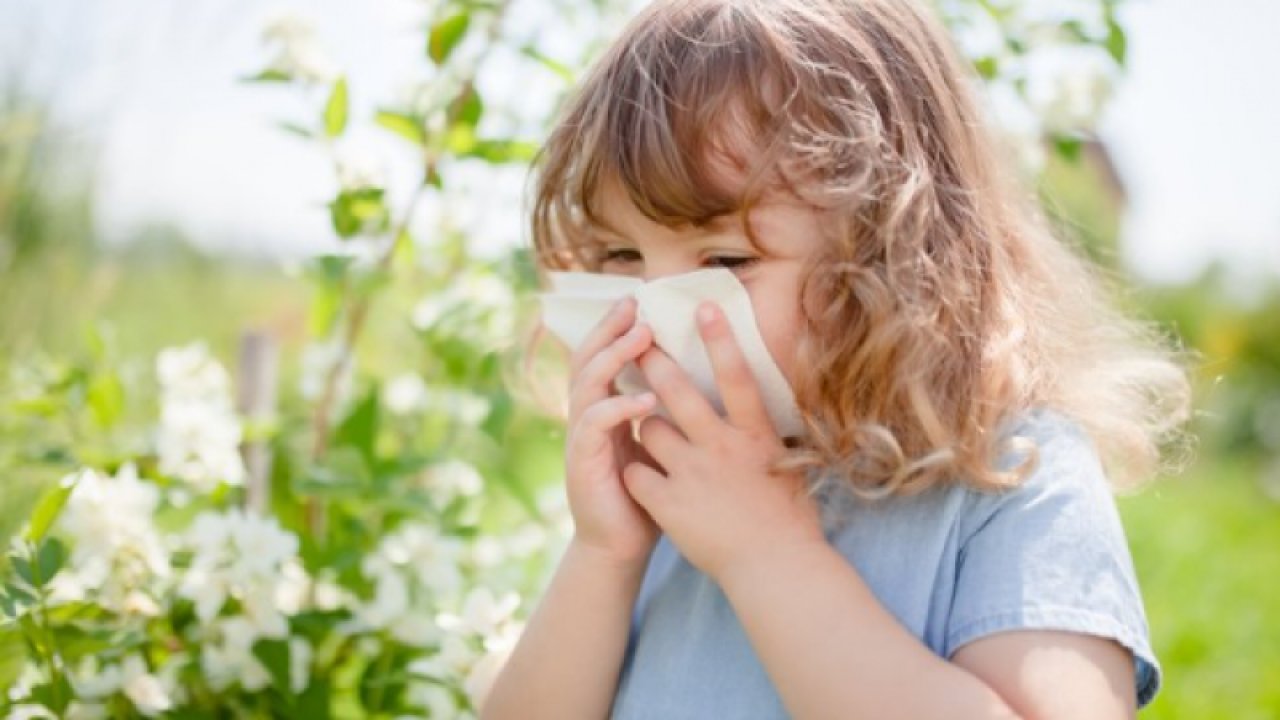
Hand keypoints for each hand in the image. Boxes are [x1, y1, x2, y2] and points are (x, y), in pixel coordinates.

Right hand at [563, 296, 662, 569]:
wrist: (621, 547)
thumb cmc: (647, 496)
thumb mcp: (659, 445)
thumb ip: (666, 413)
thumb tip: (702, 378)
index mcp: (604, 409)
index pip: (603, 356)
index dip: (616, 328)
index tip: (640, 301)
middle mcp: (586, 417)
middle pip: (587, 359)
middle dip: (609, 329)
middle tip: (633, 305)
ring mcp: (581, 439)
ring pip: (587, 384)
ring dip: (613, 357)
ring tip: (640, 337)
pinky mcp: (583, 463)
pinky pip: (594, 425)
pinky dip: (618, 407)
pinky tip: (643, 399)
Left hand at [621, 303, 823, 583]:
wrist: (775, 569)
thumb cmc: (788, 520)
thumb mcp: (787, 465)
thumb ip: (766, 435)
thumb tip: (760, 408)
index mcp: (755, 435)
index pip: (737, 376)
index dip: (720, 339)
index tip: (702, 307)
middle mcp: (722, 447)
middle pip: (678, 391)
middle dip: (654, 361)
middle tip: (638, 343)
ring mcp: (692, 474)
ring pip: (649, 428)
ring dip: (645, 426)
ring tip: (649, 431)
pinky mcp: (669, 503)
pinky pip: (636, 472)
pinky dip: (635, 472)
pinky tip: (640, 478)